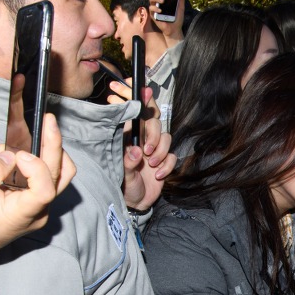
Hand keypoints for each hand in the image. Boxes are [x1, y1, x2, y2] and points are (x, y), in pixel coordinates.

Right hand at [0, 115, 74, 291]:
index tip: (17, 153)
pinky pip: (48, 177)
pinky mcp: (37, 201)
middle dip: (55, 145)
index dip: (37, 166)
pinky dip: (42, 160)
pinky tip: (28, 146)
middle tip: (47, 121)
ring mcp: (42, 207)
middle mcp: (40, 210)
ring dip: (54, 151)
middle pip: (61, 175)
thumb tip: (9, 153)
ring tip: (41, 130)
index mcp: (24, 212)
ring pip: (62, 175)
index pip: (46, 187)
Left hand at [106, 80, 175, 210]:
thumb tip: (135, 151)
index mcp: (129, 139)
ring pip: (165, 138)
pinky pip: (173, 156)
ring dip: (161, 151)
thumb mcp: (122, 176)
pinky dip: (168, 165)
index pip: (135, 116)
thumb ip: (127, 163)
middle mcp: (143, 141)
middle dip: (153, 135)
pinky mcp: (165, 161)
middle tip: (147, 150)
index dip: (140, 101)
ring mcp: (155, 151)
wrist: (137, 203)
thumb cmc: (125, 187)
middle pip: (154, 124)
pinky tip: (159, 175)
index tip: (144, 90)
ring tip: (151, 164)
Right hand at [149, 0, 185, 45]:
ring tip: (162, 1)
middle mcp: (158, 3)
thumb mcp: (180, 7)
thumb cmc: (177, 19)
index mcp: (163, 0)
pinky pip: (151, 9)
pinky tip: (160, 10)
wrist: (175, 30)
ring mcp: (155, 9)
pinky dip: (155, 8)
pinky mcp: (153, 15)